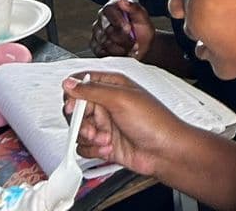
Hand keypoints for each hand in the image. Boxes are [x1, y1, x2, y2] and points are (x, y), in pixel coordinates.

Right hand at [65, 72, 186, 178]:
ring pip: (79, 130)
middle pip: (77, 110)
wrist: (166, 152)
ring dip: (89, 138)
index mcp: (113, 86)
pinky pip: (85, 147)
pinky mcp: (104, 144)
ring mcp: (106, 125)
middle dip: (81, 122)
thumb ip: (92, 90)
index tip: (73, 107)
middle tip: (93, 128)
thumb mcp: (121, 99)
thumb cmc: (154, 121)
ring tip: (106, 139)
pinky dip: (93, 150)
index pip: (82, 84)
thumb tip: (69, 83)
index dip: (73, 95)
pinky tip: (108, 149)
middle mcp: (107, 104)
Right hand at [92, 0, 153, 59]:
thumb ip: (134, 7)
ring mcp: (97, 33)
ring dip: (121, 47)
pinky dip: (114, 54)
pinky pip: (101, 52)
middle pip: (107, 29)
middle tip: (134, 41)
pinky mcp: (95, 46)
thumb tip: (122, 0)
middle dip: (123, 38)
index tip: (129, 28)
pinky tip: (122, 52)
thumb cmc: (143, 30)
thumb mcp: (143, 17)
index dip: (118, 20)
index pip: (108, 10)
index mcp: (113, 7)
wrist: (144, 47)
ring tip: (130, 46)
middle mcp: (102, 18)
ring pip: (105, 42)